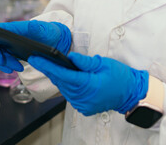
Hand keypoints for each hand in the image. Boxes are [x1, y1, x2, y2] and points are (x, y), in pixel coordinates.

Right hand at [0, 20, 71, 72]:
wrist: (56, 41)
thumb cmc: (49, 32)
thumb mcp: (44, 29)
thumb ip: (36, 28)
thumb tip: (30, 26)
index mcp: (13, 28)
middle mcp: (8, 36)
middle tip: (3, 62)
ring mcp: (10, 45)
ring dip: (4, 63)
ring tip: (17, 67)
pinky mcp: (13, 54)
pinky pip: (5, 61)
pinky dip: (8, 66)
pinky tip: (18, 68)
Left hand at [28, 52, 148, 115]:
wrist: (131, 94)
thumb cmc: (119, 77)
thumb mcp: (103, 64)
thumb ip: (84, 61)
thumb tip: (69, 57)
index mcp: (86, 84)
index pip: (60, 74)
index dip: (46, 66)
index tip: (34, 59)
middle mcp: (81, 97)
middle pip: (59, 81)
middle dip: (48, 69)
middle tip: (37, 59)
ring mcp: (81, 104)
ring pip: (63, 88)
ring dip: (57, 77)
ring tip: (48, 65)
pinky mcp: (83, 107)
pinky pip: (69, 95)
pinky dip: (65, 86)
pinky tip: (63, 77)